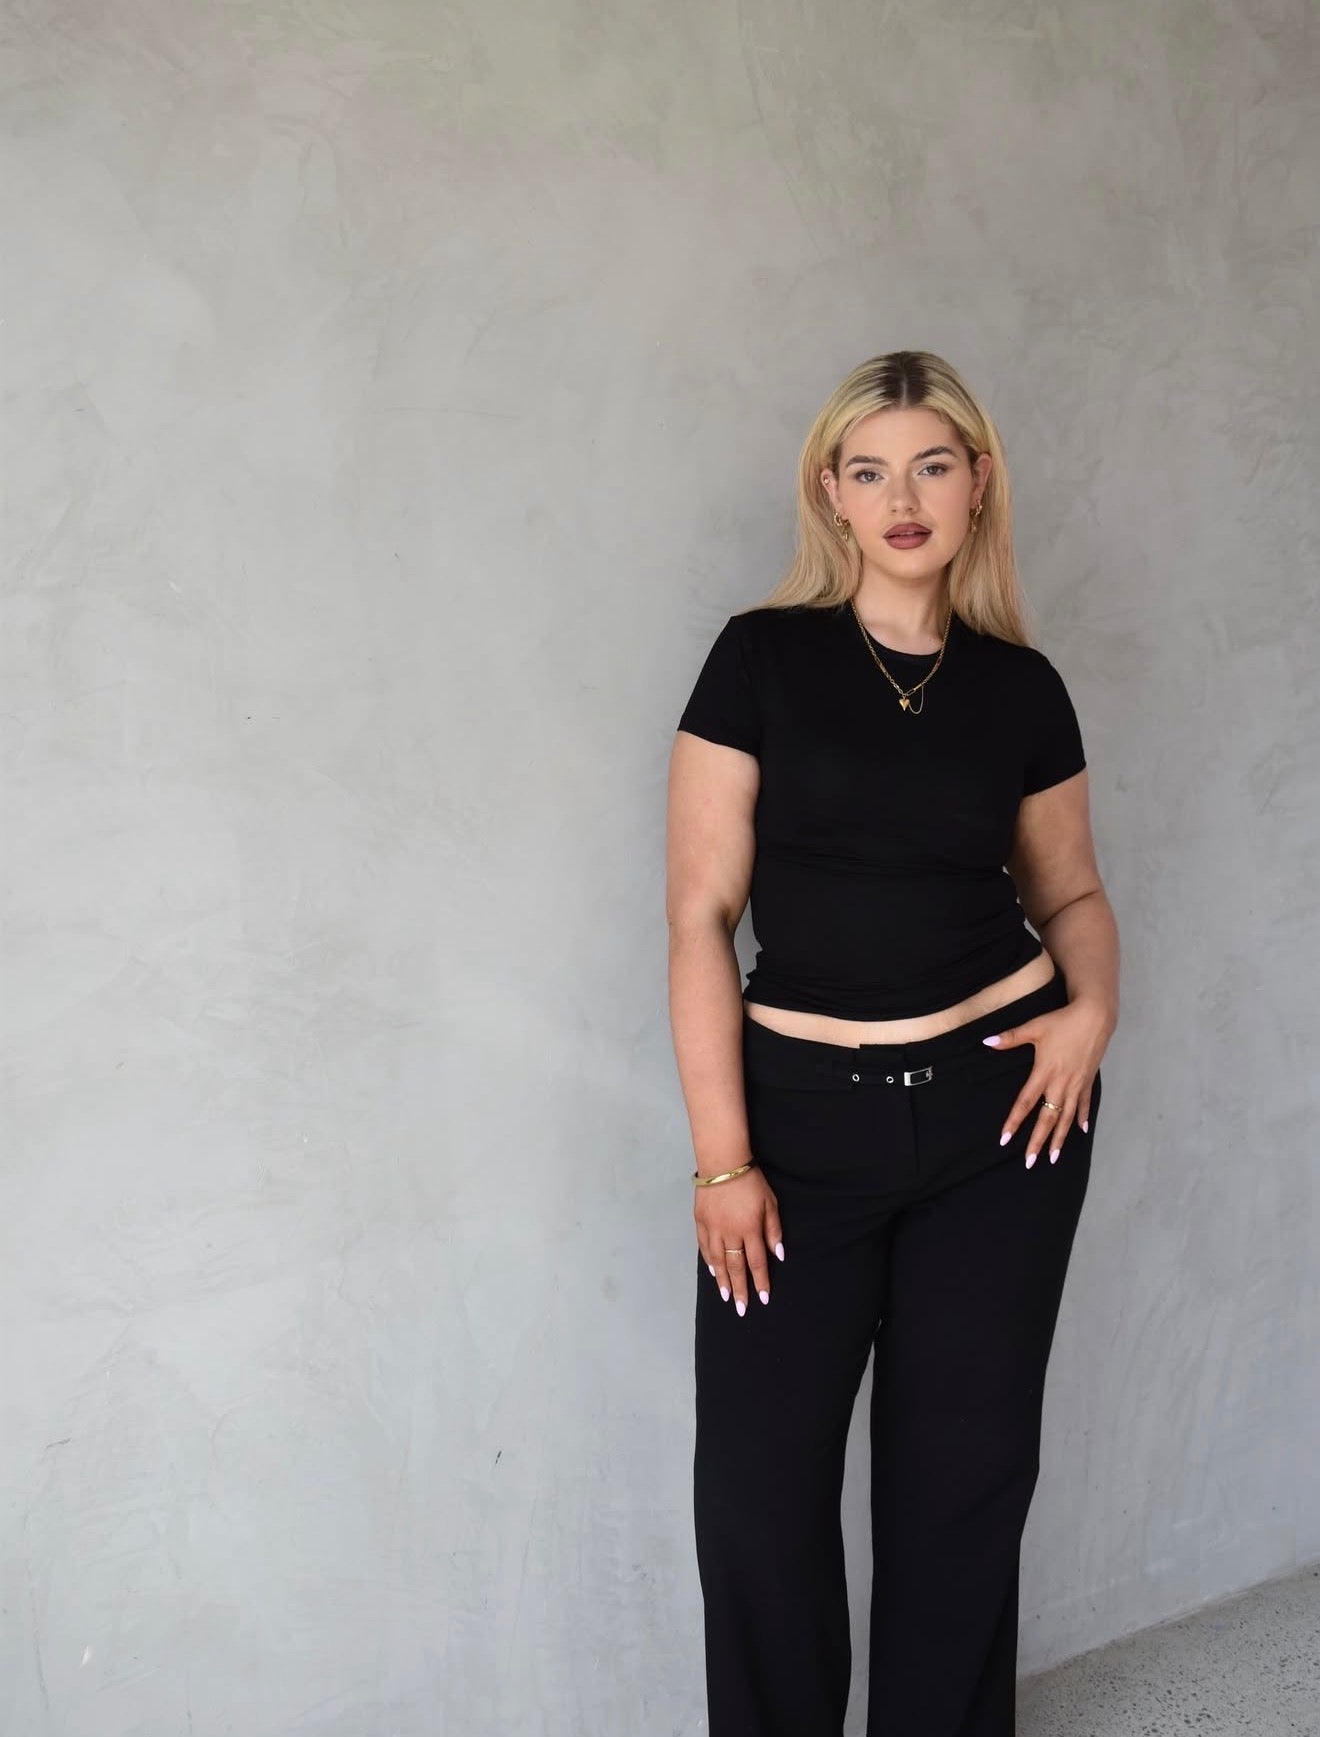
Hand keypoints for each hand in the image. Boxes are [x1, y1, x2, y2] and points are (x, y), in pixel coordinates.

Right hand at [694, 1165, 783, 1314]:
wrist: (722, 1163)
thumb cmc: (751, 1181)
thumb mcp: (770, 1203)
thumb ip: (773, 1229)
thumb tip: (778, 1255)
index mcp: (750, 1228)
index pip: (757, 1262)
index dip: (760, 1281)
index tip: (763, 1299)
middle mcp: (730, 1233)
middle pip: (736, 1266)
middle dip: (740, 1289)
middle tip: (741, 1309)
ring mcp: (713, 1228)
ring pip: (718, 1261)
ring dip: (722, 1281)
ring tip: (725, 1297)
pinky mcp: (700, 1221)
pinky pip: (705, 1247)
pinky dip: (709, 1261)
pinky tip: (713, 1272)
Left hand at [982, 996, 1111, 1168]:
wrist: (1095, 1017)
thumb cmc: (1063, 1021)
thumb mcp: (1034, 1027)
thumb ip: (1010, 1038)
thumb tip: (987, 1042)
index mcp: (1044, 1072)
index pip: (1026, 1103)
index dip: (1014, 1122)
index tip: (1005, 1139)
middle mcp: (1061, 1084)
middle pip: (1047, 1118)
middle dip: (1038, 1142)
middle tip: (1030, 1162)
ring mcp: (1076, 1084)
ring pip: (1067, 1118)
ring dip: (1060, 1138)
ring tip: (1053, 1158)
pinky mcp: (1088, 1080)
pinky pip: (1085, 1104)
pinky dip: (1082, 1118)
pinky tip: (1082, 1131)